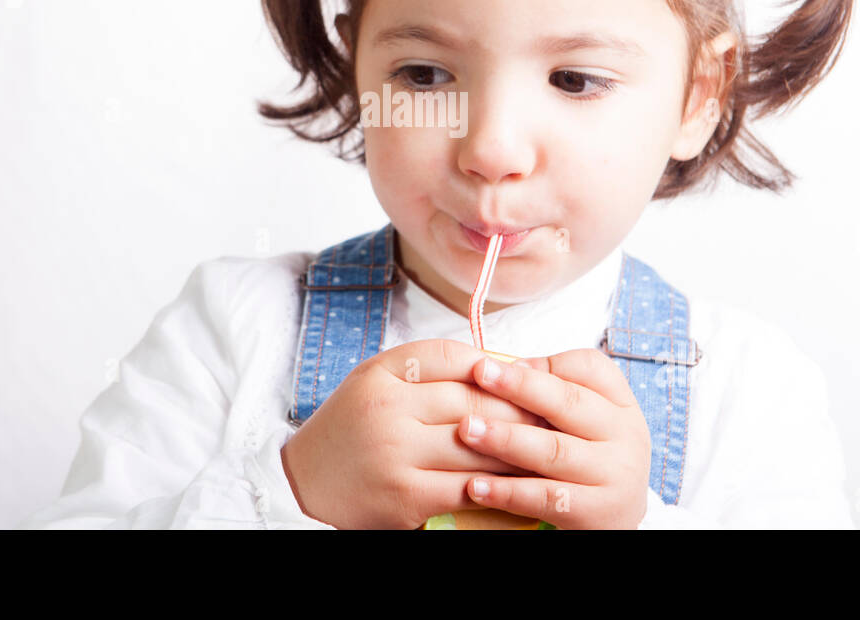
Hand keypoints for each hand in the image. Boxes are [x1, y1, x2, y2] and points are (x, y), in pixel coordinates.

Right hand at [280, 339, 547, 528]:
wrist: (304, 482)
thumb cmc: (350, 426)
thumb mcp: (375, 379)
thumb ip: (426, 364)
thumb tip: (492, 361)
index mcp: (382, 375)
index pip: (453, 359)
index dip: (496, 367)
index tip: (528, 375)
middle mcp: (388, 412)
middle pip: (473, 403)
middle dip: (520, 408)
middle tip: (555, 411)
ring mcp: (397, 457)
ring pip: (477, 448)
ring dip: (520, 448)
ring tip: (550, 446)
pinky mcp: (405, 499)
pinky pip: (466, 488)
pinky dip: (498, 486)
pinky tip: (522, 483)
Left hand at [455, 349, 651, 528]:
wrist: (615, 522)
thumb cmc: (587, 461)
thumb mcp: (583, 424)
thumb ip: (553, 394)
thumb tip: (506, 368)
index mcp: (621, 406)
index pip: (592, 368)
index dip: (545, 363)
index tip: (498, 361)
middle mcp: (626, 436)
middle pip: (570, 403)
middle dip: (520, 387)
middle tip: (480, 375)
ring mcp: (615, 476)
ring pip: (555, 451)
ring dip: (506, 439)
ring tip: (467, 430)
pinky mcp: (598, 514)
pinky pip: (547, 498)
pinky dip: (509, 492)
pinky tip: (476, 486)